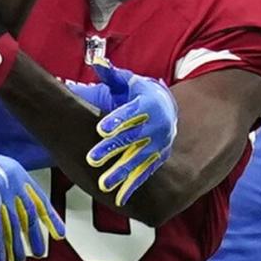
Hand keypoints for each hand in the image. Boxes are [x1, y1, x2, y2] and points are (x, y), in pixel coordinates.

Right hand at [0, 134, 63, 260]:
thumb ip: (5, 185)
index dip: (50, 218)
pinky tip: (0, 259)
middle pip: (28, 214)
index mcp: (16, 171)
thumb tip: (14, 208)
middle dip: (34, 235)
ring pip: (12, 225)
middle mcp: (11, 180)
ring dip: (15, 246)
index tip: (59, 234)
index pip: (38, 198)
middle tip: (39, 252)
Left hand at [84, 59, 176, 206]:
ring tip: (103, 185)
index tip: (101, 128)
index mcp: (147, 105)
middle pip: (131, 139)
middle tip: (92, 159)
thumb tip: (97, 62)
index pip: (130, 113)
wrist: (168, 109)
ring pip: (137, 160)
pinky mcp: (157, 159)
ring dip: (121, 173)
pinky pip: (145, 173)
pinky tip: (120, 198)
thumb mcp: (128, 82)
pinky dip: (133, 185)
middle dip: (111, 150)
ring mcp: (157, 145)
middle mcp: (154, 126)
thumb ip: (111, 75)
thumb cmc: (139, 94)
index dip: (116, 120)